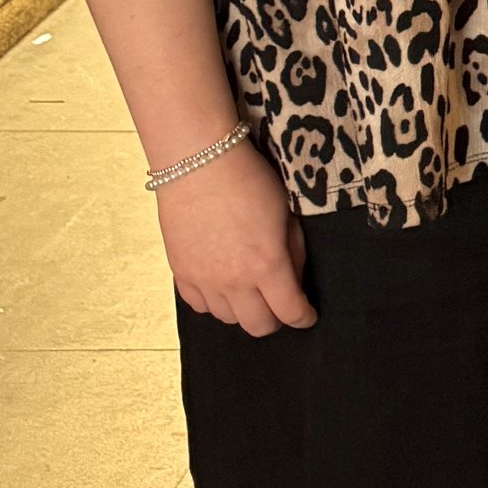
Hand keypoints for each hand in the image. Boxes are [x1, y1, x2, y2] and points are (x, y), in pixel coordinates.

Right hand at [158, 138, 316, 332]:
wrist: (198, 160)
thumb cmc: (248, 178)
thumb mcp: (285, 212)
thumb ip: (293, 251)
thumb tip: (293, 279)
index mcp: (267, 264)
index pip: (290, 311)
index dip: (304, 317)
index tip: (307, 316)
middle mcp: (234, 281)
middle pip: (258, 326)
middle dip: (275, 320)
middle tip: (279, 303)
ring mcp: (203, 280)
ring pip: (227, 319)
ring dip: (243, 310)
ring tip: (250, 289)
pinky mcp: (180, 272)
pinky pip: (199, 305)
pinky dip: (214, 302)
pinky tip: (222, 285)